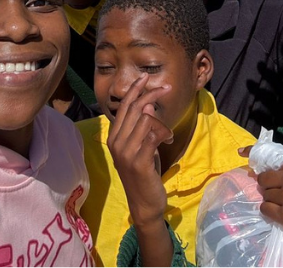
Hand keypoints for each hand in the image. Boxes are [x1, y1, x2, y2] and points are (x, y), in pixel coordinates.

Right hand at [106, 76, 173, 230]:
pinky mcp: (139, 162)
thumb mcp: (140, 146)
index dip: (135, 90)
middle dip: (152, 93)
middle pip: (135, 108)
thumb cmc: (143, 172)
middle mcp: (116, 143)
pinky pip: (153, 136)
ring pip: (146, 120)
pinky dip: (164, 134)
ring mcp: (126, 153)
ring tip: (167, 135)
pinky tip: (168, 141)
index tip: (145, 77)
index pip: (124, 106)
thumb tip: (147, 104)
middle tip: (167, 87)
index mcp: (114, 138)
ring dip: (161, 123)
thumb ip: (140, 127)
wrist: (144, 203)